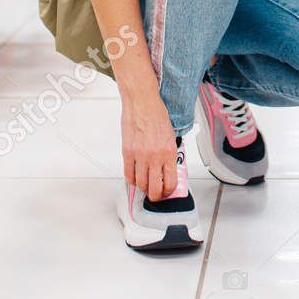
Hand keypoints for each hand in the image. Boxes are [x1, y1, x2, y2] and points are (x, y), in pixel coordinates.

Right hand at [120, 81, 177, 200]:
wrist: (142, 102)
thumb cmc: (157, 116)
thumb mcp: (171, 136)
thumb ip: (170, 154)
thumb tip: (168, 170)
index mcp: (169, 152)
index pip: (171, 183)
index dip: (169, 192)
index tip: (167, 192)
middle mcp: (155, 156)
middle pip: (154, 189)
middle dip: (155, 196)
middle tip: (155, 195)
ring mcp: (140, 156)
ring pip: (141, 184)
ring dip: (143, 188)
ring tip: (145, 186)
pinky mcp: (127, 152)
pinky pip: (128, 174)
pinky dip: (132, 180)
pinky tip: (135, 178)